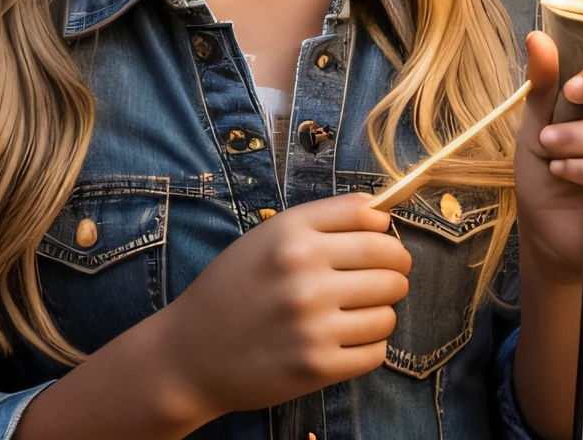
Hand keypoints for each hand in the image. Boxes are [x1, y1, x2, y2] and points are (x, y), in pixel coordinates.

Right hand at [160, 193, 410, 414]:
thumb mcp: (264, 240)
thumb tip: (382, 216)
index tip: (379, 244)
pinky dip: (367, 346)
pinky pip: (377, 351)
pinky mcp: (319, 366)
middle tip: (373, 283)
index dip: (384, 233)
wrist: (190, 353)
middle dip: (392, 274)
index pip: (372, 220)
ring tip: (350, 315)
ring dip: (378, 313)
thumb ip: (320, 222)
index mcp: (289, 235)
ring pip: (389, 312)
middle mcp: (304, 275)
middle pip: (392, 266)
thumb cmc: (230, 289)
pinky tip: (341, 340)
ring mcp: (313, 324)